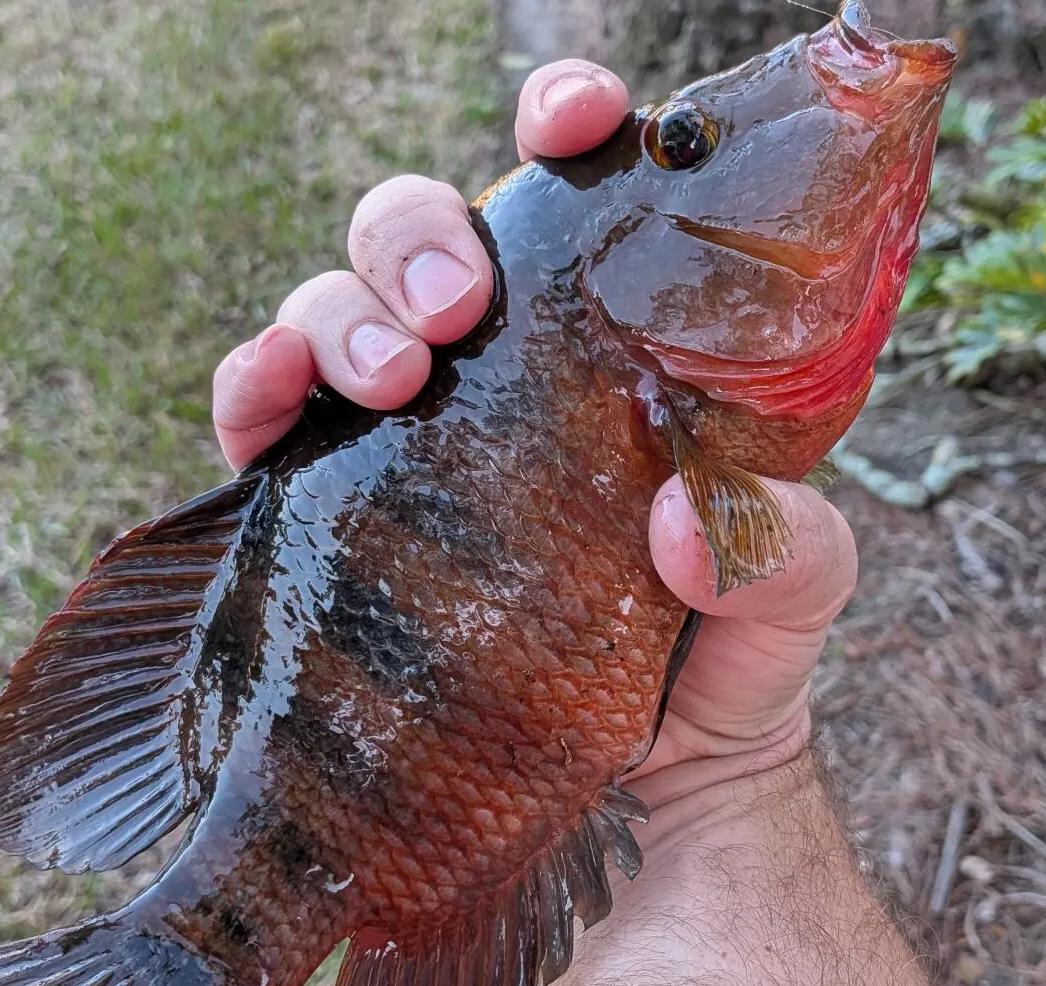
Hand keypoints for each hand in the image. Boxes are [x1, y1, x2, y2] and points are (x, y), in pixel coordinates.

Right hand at [211, 61, 856, 812]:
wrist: (650, 805)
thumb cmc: (726, 678)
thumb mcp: (792, 599)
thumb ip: (791, 545)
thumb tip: (681, 519)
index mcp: (608, 362)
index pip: (578, 209)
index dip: (570, 131)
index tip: (581, 119)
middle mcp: (501, 384)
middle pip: (428, 240)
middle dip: (421, 234)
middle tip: (458, 309)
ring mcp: (410, 447)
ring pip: (336, 307)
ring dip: (340, 310)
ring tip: (394, 374)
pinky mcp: (337, 519)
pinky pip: (264, 417)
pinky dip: (253, 385)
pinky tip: (270, 405)